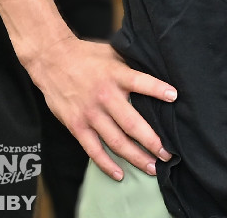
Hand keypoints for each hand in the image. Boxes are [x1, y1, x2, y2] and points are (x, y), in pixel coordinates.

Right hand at [26, 36, 176, 180]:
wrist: (53, 60)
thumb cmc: (86, 56)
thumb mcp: (111, 53)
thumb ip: (130, 65)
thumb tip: (155, 70)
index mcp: (115, 75)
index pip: (140, 82)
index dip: (157, 89)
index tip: (174, 97)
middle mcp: (105, 96)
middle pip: (132, 123)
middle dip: (152, 141)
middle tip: (167, 153)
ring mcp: (90, 113)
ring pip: (116, 141)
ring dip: (135, 156)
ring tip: (152, 167)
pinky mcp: (76, 126)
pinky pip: (93, 150)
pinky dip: (106, 164)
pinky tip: (119, 174)